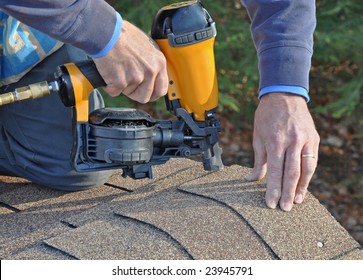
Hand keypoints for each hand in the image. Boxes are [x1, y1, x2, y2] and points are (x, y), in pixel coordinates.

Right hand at [93, 20, 167, 102]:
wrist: (105, 32)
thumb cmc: (122, 35)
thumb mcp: (147, 46)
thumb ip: (151, 62)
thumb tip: (150, 75)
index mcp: (159, 62)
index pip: (162, 89)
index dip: (152, 94)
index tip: (146, 93)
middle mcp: (150, 71)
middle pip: (145, 97)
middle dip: (135, 93)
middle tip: (127, 84)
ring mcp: (136, 77)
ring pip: (129, 93)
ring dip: (122, 87)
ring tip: (117, 70)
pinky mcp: (121, 82)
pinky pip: (114, 91)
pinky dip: (109, 85)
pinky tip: (108, 71)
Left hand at [246, 93, 319, 210]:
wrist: (284, 95)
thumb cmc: (266, 116)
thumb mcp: (258, 136)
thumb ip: (259, 160)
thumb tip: (252, 179)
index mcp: (275, 141)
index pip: (275, 171)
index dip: (273, 189)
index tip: (271, 204)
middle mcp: (292, 141)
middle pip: (291, 173)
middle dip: (287, 193)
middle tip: (284, 208)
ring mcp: (305, 139)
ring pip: (306, 169)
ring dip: (301, 187)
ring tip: (296, 201)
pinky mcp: (314, 138)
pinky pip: (312, 160)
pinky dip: (308, 175)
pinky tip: (303, 185)